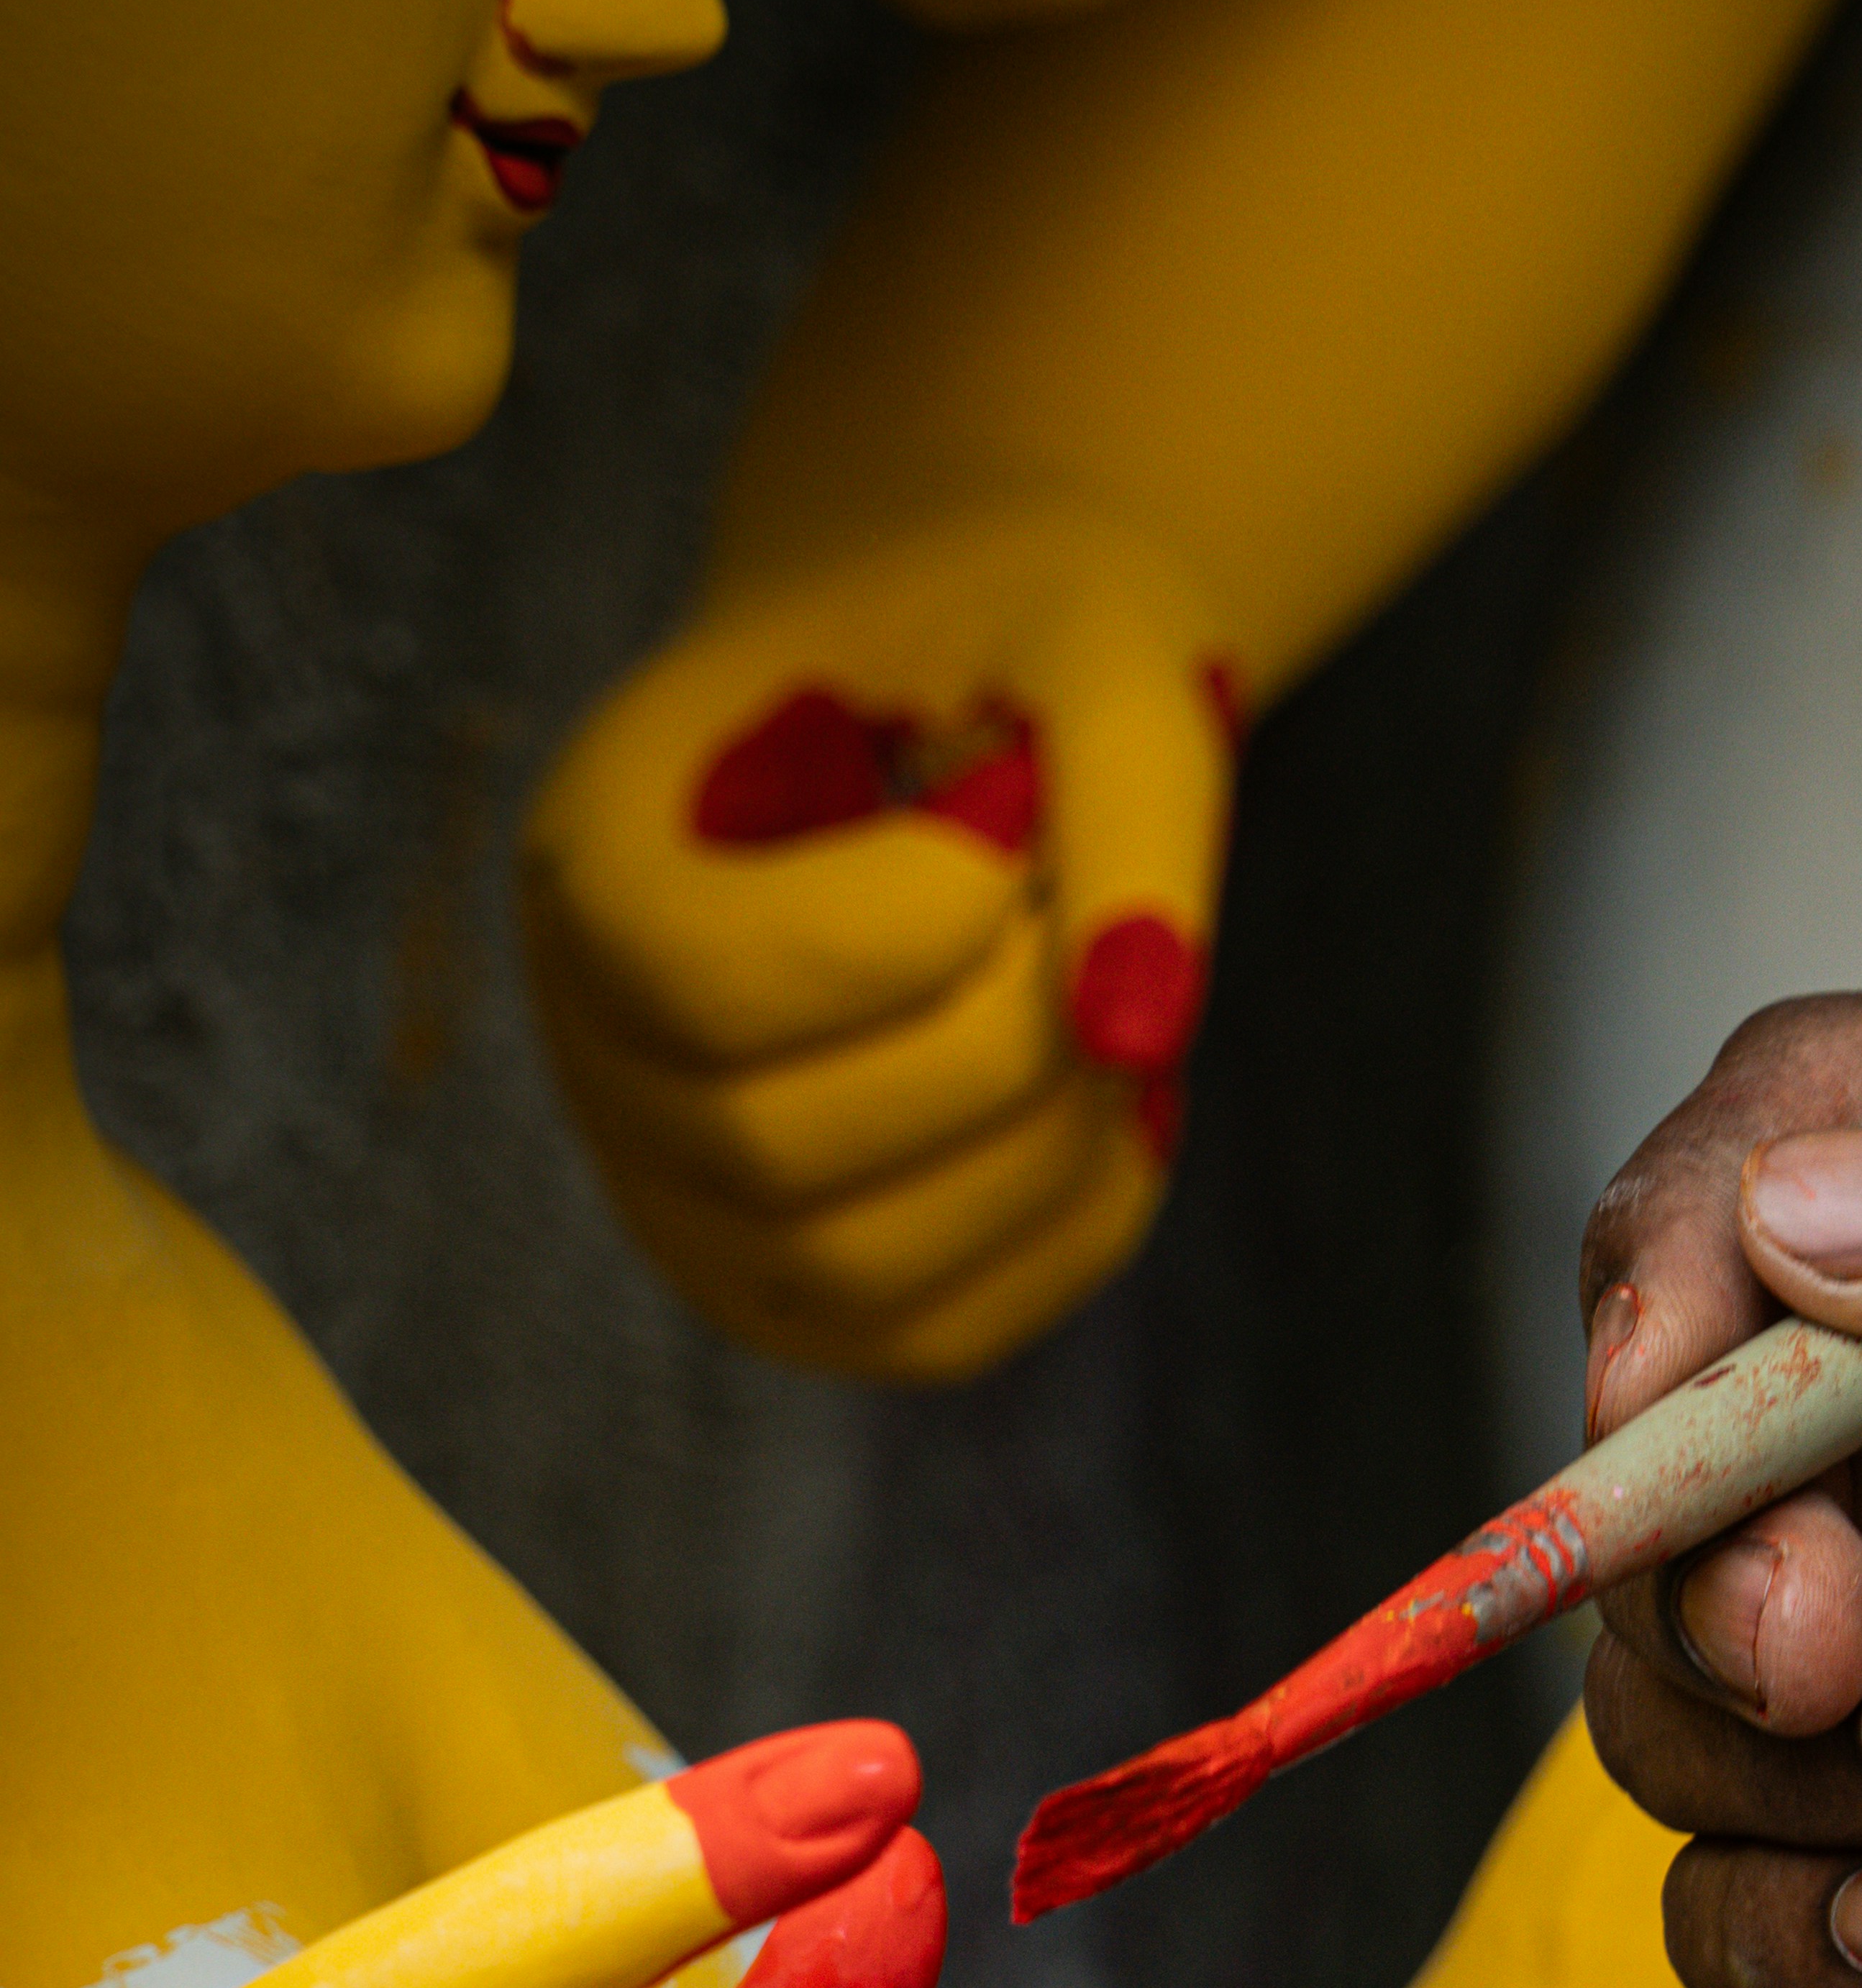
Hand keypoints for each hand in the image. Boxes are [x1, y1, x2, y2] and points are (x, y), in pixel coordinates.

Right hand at [521, 503, 1238, 1378]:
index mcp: (591, 863)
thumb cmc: (1021, 652)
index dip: (907, 922)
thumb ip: (1134, 812)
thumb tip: (1143, 1032)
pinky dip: (1073, 1227)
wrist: (980, 692)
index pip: (705, 979)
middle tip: (1094, 905)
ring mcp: (686, 1199)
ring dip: (1045, 1147)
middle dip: (1001, 1039)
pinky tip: (1132, 1092)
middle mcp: (600, 1054)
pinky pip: (939, 1335)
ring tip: (1122, 999)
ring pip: (852, 1271)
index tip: (1016, 808)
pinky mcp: (805, 1295)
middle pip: (776, 1147)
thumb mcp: (1100, 653)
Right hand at [1576, 996, 1861, 1987]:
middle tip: (1822, 1630)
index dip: (1698, 1243)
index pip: (1816, 1152)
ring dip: (1765, 1741)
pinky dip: (1798, 1942)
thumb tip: (1834, 1198)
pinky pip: (1756, 1935)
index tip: (1680, 1372)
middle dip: (1697, 1528)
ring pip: (1689, 1690)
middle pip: (1701, 1439)